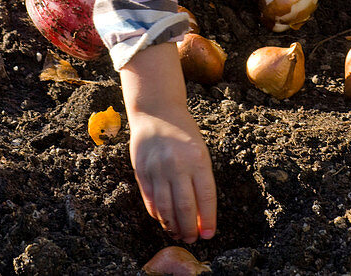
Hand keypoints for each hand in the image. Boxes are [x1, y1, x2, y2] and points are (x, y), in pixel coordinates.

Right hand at [120, 43, 216, 242]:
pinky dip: (158, 215)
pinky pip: (150, 201)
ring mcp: (157, 168)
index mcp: (197, 158)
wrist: (156, 111)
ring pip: (165, 208)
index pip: (205, 197)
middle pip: (184, 207)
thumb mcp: (199, 150)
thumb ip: (200, 179)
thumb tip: (200, 214)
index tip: (208, 234)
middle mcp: (177, 164)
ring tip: (179, 233)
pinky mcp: (141, 171)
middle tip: (193, 238)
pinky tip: (164, 220)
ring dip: (173, 226)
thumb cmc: (183, 132)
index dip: (207, 219)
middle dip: (190, 228)